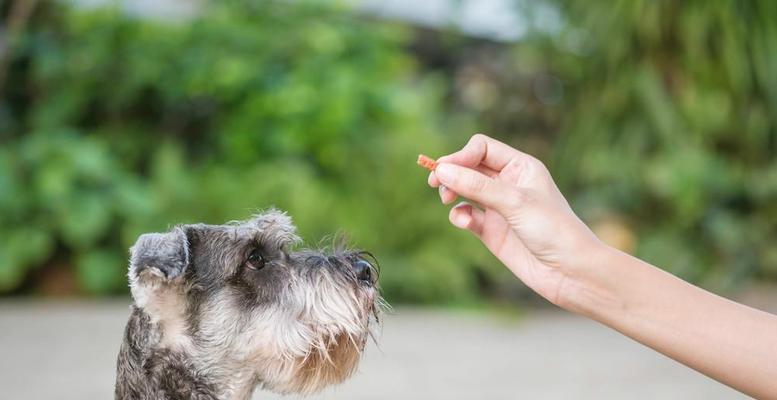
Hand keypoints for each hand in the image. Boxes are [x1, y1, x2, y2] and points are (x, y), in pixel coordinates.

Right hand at [428, 134, 604, 310]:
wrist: (570, 272)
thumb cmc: (552, 230)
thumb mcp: (514, 202)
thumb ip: (477, 186)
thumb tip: (443, 170)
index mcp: (521, 167)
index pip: (482, 148)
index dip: (461, 155)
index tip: (445, 169)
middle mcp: (508, 183)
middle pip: (469, 167)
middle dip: (451, 172)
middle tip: (434, 182)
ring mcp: (499, 207)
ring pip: (464, 190)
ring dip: (452, 191)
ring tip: (447, 199)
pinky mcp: (492, 231)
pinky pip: (467, 215)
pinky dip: (459, 215)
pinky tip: (463, 221)